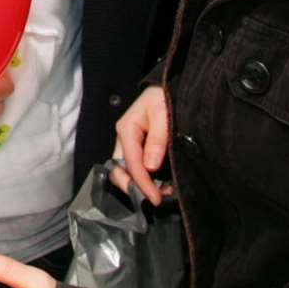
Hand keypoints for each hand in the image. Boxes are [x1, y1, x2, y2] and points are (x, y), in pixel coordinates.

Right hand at [110, 84, 170, 205]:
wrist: (168, 87)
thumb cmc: (165, 97)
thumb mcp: (163, 114)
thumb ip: (157, 140)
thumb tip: (150, 167)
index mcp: (126, 129)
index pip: (130, 163)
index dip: (142, 183)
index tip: (156, 199)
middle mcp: (124, 138)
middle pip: (120, 170)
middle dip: (133, 187)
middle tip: (155, 200)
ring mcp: (129, 143)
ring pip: (126, 170)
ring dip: (140, 185)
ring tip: (162, 194)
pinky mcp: (138, 146)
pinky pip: (136, 166)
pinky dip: (145, 179)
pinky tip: (161, 184)